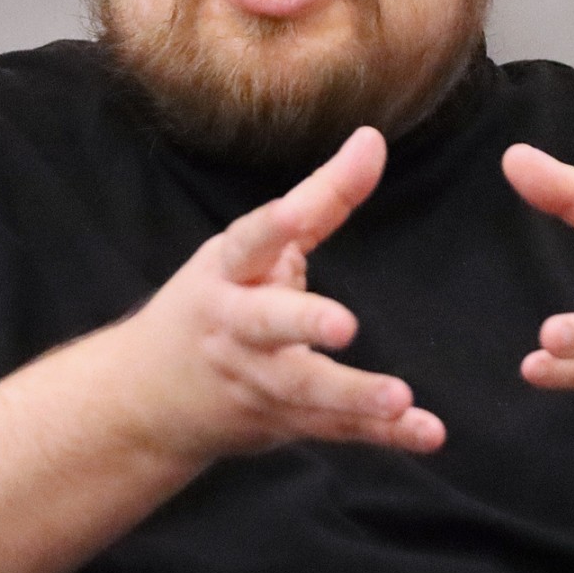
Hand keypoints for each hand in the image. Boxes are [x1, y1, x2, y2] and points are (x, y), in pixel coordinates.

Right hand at [112, 127, 444, 461]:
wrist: (146, 399)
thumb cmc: (217, 301)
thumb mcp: (251, 248)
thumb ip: (320, 198)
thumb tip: (374, 138)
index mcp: (228, 272)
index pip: (247, 242)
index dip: (270, 226)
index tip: (292, 212)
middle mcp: (235, 327)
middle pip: (264, 324)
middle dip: (300, 323)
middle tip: (343, 325)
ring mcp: (255, 380)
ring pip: (303, 389)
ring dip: (352, 396)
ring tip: (401, 397)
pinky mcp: (281, 421)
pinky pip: (335, 428)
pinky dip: (384, 434)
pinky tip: (427, 432)